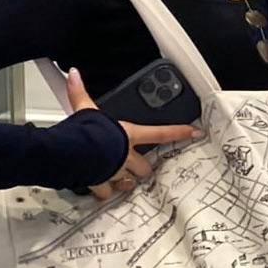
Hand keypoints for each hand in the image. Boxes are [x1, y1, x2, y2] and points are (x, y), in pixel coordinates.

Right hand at [67, 68, 198, 200]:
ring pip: (127, 183)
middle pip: (144, 168)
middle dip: (141, 169)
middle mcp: (125, 157)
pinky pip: (106, 193)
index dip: (178, 132)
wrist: (74, 156)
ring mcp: (115, 173)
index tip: (194, 132)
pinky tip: (98, 188)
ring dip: (123, 182)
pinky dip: (102, 192)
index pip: (160, 133)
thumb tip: (74, 74)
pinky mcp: (102, 185)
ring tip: (116, 179)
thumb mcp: (84, 109)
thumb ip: (79, 92)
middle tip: (134, 166)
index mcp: (128, 136)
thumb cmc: (85, 134)